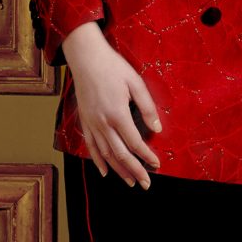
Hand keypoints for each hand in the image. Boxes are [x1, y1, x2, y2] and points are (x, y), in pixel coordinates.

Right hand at [61, 21, 161, 187]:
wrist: (86, 58)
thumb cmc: (113, 67)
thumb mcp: (136, 83)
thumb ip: (147, 107)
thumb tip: (157, 129)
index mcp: (117, 114)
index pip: (135, 143)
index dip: (146, 156)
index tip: (157, 164)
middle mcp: (103, 123)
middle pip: (120, 154)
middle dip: (134, 171)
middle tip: (146, 184)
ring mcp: (91, 124)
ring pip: (105, 154)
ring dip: (118, 170)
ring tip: (129, 182)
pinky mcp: (84, 121)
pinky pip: (90, 146)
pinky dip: (97, 161)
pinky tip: (104, 172)